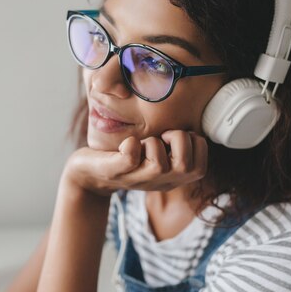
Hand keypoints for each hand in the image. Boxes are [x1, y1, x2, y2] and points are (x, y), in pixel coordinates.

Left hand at [62, 130, 208, 195]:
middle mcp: (159, 182)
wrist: (89, 174)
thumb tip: (192, 108)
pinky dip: (131, 146)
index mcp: (173, 178)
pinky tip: (128, 143)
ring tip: (143, 141)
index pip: (201, 166)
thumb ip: (176, 142)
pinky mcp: (114, 172)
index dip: (193, 143)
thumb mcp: (158, 152)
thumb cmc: (129, 155)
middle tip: (161, 136)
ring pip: (160, 166)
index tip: (174, 135)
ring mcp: (137, 179)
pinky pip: (130, 159)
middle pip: (188, 168)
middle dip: (179, 140)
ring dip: (153, 143)